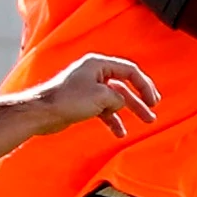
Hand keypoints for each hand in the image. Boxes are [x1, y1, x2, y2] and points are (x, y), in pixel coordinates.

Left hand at [32, 54, 158, 138]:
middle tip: (152, 112)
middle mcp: (95, 73)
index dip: (144, 85)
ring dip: (130, 110)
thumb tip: (122, 102)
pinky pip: (104, 109)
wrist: (43, 112)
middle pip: (124, 85)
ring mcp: (89, 88)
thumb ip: (118, 98)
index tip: (153, 100)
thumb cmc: (68, 100)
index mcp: (98, 64)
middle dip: (140, 100)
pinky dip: (113, 120)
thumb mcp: (101, 97)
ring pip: (116, 99)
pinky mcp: (83, 102)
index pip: (129, 71)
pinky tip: (120, 132)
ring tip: (145, 122)